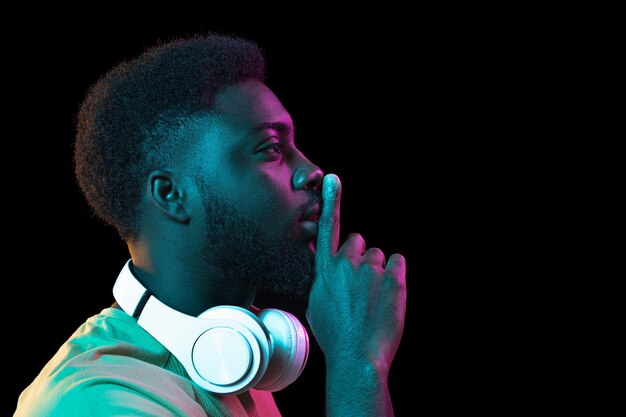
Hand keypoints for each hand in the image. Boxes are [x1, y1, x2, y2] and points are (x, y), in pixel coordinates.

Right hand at [307, 174, 406, 374]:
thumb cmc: (335, 335)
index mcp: (326, 269)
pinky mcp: (394, 278)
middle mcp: (347, 263)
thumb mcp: (316, 306)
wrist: (357, 356)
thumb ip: (322, 281)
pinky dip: (396, 277)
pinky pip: (398, 264)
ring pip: (380, 257)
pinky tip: (388, 297)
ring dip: (379, 272)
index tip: (333, 178)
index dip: (332, 200)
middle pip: (360, 243)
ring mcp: (371, 270)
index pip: (328, 228)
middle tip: (361, 286)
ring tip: (374, 299)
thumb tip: (327, 272)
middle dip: (362, 258)